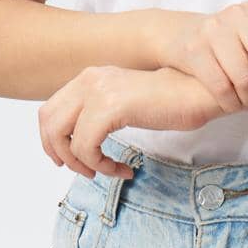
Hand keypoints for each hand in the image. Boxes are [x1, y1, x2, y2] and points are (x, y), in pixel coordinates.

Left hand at [39, 65, 224, 180]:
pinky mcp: (111, 107)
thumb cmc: (169, 102)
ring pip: (64, 138)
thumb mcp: (124, 102)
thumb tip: (77, 139)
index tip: (69, 160)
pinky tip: (124, 169)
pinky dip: (102, 166)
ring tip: (106, 171)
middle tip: (83, 170)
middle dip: (59, 153)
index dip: (51, 140)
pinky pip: (87, 147)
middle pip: (48, 122)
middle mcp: (89, 79)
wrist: (198, 92)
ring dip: (82, 163)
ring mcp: (98, 91)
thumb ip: (99, 111)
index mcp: (90, 77)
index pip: (49, 110)